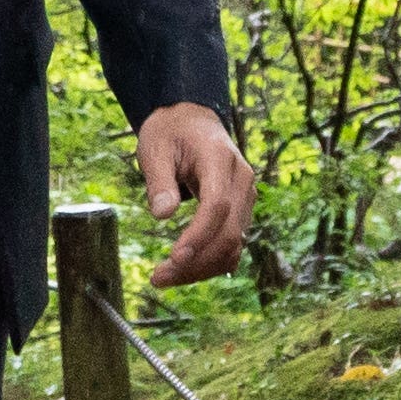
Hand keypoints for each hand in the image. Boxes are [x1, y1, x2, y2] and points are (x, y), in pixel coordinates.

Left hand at [135, 103, 252, 284]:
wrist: (192, 121)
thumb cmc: (170, 132)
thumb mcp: (154, 148)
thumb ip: (159, 181)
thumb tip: (162, 214)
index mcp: (220, 159)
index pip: (217, 205)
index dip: (198, 235)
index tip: (174, 258)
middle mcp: (241, 179)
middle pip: (229, 232)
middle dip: (196, 261)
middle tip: (158, 278)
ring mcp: (246, 196)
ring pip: (234, 245)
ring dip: (202, 268)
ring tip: (165, 278)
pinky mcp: (241, 211)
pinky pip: (233, 245)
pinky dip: (211, 263)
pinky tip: (185, 270)